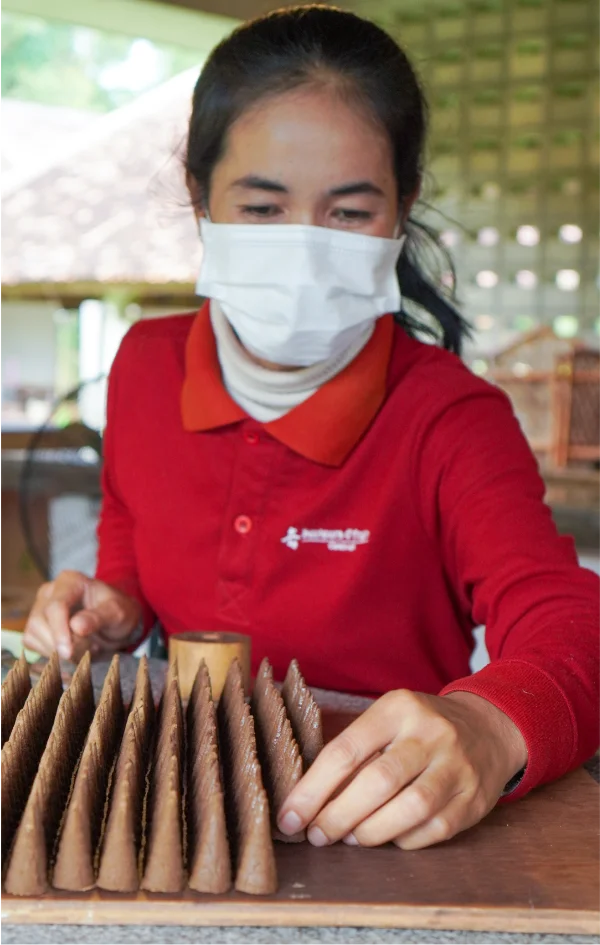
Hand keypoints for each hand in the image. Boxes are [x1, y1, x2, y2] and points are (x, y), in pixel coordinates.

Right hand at [23, 570, 141, 660]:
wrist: (114, 620)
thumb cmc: (117, 611)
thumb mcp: (118, 613)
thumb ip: (99, 617)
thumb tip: (76, 626)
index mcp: (71, 581)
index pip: (56, 607)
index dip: (59, 631)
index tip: (68, 653)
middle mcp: (50, 591)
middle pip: (40, 621)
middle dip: (62, 643)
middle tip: (91, 648)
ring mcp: (40, 606)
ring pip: (33, 633)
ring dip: (57, 650)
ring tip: (86, 647)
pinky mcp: (36, 624)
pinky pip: (33, 643)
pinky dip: (51, 653)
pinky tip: (73, 650)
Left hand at [277, 689, 527, 849]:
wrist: (488, 729)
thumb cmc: (418, 729)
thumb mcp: (387, 720)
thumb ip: (353, 751)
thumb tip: (306, 801)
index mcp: (398, 708)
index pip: (346, 750)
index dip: (313, 789)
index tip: (290, 817)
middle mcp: (430, 734)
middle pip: (377, 782)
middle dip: (338, 816)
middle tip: (317, 835)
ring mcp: (456, 767)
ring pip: (409, 809)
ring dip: (371, 832)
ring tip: (351, 838)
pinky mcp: (474, 800)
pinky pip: (433, 830)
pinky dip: (403, 840)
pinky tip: (388, 837)